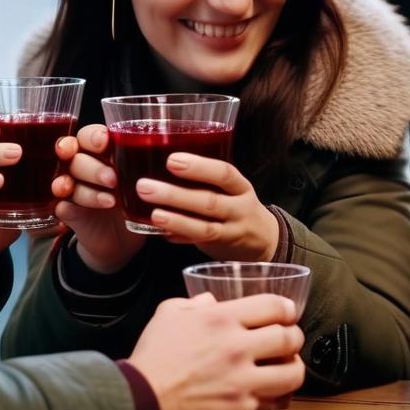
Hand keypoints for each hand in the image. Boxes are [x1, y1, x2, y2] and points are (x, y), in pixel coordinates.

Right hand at [51, 123, 146, 273]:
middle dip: (92, 167)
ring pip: (67, 180)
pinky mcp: (67, 211)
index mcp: (100, 153)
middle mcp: (82, 167)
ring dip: (86, 190)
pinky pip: (59, 204)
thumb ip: (148, 166)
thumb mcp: (144, 182)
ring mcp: (72, 189)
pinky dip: (66, 204)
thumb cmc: (135, 200)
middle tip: (112, 180)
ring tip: (109, 201)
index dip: (92, 137)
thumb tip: (176, 155)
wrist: (124, 240)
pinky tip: (73, 208)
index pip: (87, 136)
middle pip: (75, 157)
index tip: (104, 143)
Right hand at [128, 292, 305, 409]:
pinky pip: (270, 401)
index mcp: (221, 319)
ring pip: (292, 373)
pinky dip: (269, 397)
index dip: (287, 308)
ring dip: (293, 368)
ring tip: (286, 368)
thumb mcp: (167, 316)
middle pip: (289, 338)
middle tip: (290, 340)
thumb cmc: (152, 360)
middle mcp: (237, 348)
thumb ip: (192, 304)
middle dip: (294, 337)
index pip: (273, 306)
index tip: (287, 313)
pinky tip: (261, 392)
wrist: (140, 404)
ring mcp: (242, 382)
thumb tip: (209, 301)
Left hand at [138, 153, 278, 261]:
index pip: (224, 173)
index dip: (198, 167)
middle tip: (144, 186)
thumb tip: (159, 164)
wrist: (264, 239)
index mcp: (240, 187)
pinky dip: (180, 237)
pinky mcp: (223, 248)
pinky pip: (199, 244)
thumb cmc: (237, 206)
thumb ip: (205, 180)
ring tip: (154, 214)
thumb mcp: (231, 189)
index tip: (171, 160)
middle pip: (210, 201)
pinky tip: (161, 233)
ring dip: (176, 221)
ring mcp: (233, 231)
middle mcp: (240, 208)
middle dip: (175, 194)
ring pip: (205, 227)